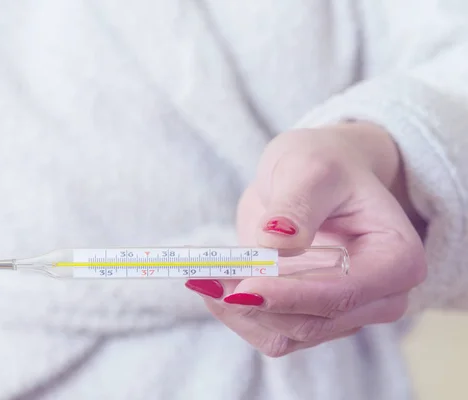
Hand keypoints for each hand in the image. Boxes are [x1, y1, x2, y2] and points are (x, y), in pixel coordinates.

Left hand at [185, 122, 426, 356]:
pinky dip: (237, 315)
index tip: (242, 286)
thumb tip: (277, 241)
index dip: (290, 295)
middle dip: (255, 303)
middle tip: (205, 277)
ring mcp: (344, 313)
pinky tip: (214, 286)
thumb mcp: (309, 168)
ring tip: (204, 276)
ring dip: (239, 310)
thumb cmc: (324, 165)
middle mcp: (379, 298)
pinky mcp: (311, 318)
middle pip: (311, 322)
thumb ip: (297, 204)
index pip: (343, 294)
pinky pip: (270, 333)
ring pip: (286, 335)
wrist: (316, 177)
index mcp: (396, 259)